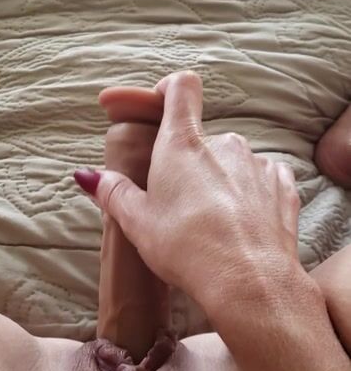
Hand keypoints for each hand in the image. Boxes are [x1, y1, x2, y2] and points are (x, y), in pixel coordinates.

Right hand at [78, 71, 303, 326]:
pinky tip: (242, 223)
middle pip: (202, 139)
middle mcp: (224, 143)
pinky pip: (262, 179)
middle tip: (178, 202)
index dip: (170, 90)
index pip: (181, 87)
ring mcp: (257, 163)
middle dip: (189, 163)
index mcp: (182, 144)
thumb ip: (113, 192)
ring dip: (221, 181)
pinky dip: (251, 194)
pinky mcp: (282, 186)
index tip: (162, 105)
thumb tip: (88, 176)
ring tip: (212, 222)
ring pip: (232, 162)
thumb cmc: (187, 248)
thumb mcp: (138, 223)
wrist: (250, 282)